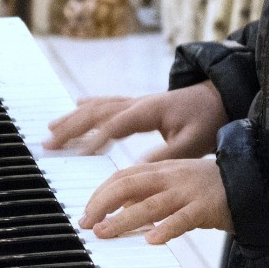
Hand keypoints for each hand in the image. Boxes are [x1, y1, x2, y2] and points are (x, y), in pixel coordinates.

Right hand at [44, 83, 226, 160]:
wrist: (219, 97)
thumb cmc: (207, 120)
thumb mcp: (192, 142)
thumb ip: (165, 155)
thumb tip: (138, 169)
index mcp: (148, 111)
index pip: (115, 124)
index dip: (96, 138)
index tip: (78, 154)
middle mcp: (136, 104)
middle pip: (96, 113)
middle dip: (72, 127)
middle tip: (49, 143)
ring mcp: (134, 102)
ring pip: (96, 107)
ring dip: (73, 118)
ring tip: (51, 130)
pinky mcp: (136, 105)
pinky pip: (105, 105)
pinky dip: (87, 108)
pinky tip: (74, 109)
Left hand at [79, 159, 231, 244]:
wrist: (251, 182)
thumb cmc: (209, 188)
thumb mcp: (176, 184)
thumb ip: (150, 193)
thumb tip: (122, 206)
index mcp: (162, 169)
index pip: (122, 176)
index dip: (101, 193)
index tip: (86, 211)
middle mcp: (171, 177)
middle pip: (129, 185)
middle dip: (103, 203)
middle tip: (87, 223)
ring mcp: (187, 191)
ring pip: (150, 204)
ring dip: (123, 219)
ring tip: (106, 233)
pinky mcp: (205, 207)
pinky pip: (183, 219)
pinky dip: (166, 229)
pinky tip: (152, 240)